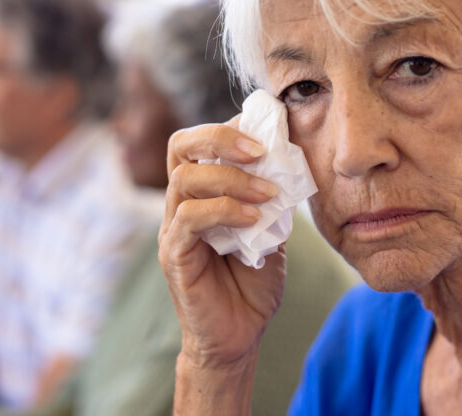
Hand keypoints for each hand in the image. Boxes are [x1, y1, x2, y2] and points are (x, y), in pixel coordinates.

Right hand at [158, 121, 285, 371]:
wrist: (241, 333)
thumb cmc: (253, 279)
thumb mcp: (271, 227)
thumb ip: (272, 196)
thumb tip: (288, 161)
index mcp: (202, 190)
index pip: (200, 141)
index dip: (231, 129)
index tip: (269, 133)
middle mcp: (181, 202)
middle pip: (180, 146)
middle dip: (219, 137)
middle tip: (259, 150)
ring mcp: (173, 227)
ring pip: (184, 178)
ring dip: (232, 178)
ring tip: (267, 193)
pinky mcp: (174, 254)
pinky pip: (189, 218)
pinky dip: (224, 210)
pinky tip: (253, 218)